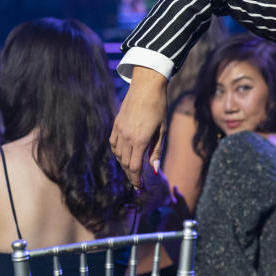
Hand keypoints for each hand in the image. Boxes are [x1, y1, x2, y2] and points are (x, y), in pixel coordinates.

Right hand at [109, 67, 167, 189]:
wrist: (146, 88)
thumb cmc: (159, 108)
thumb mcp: (161, 130)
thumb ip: (156, 150)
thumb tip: (154, 169)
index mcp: (139, 140)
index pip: (134, 167)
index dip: (136, 179)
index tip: (139, 187)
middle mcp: (126, 137)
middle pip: (125, 163)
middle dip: (131, 174)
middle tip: (137, 182)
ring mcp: (119, 130)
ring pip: (118, 154)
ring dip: (124, 164)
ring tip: (132, 169)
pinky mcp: (116, 124)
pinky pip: (113, 143)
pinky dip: (117, 152)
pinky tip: (123, 154)